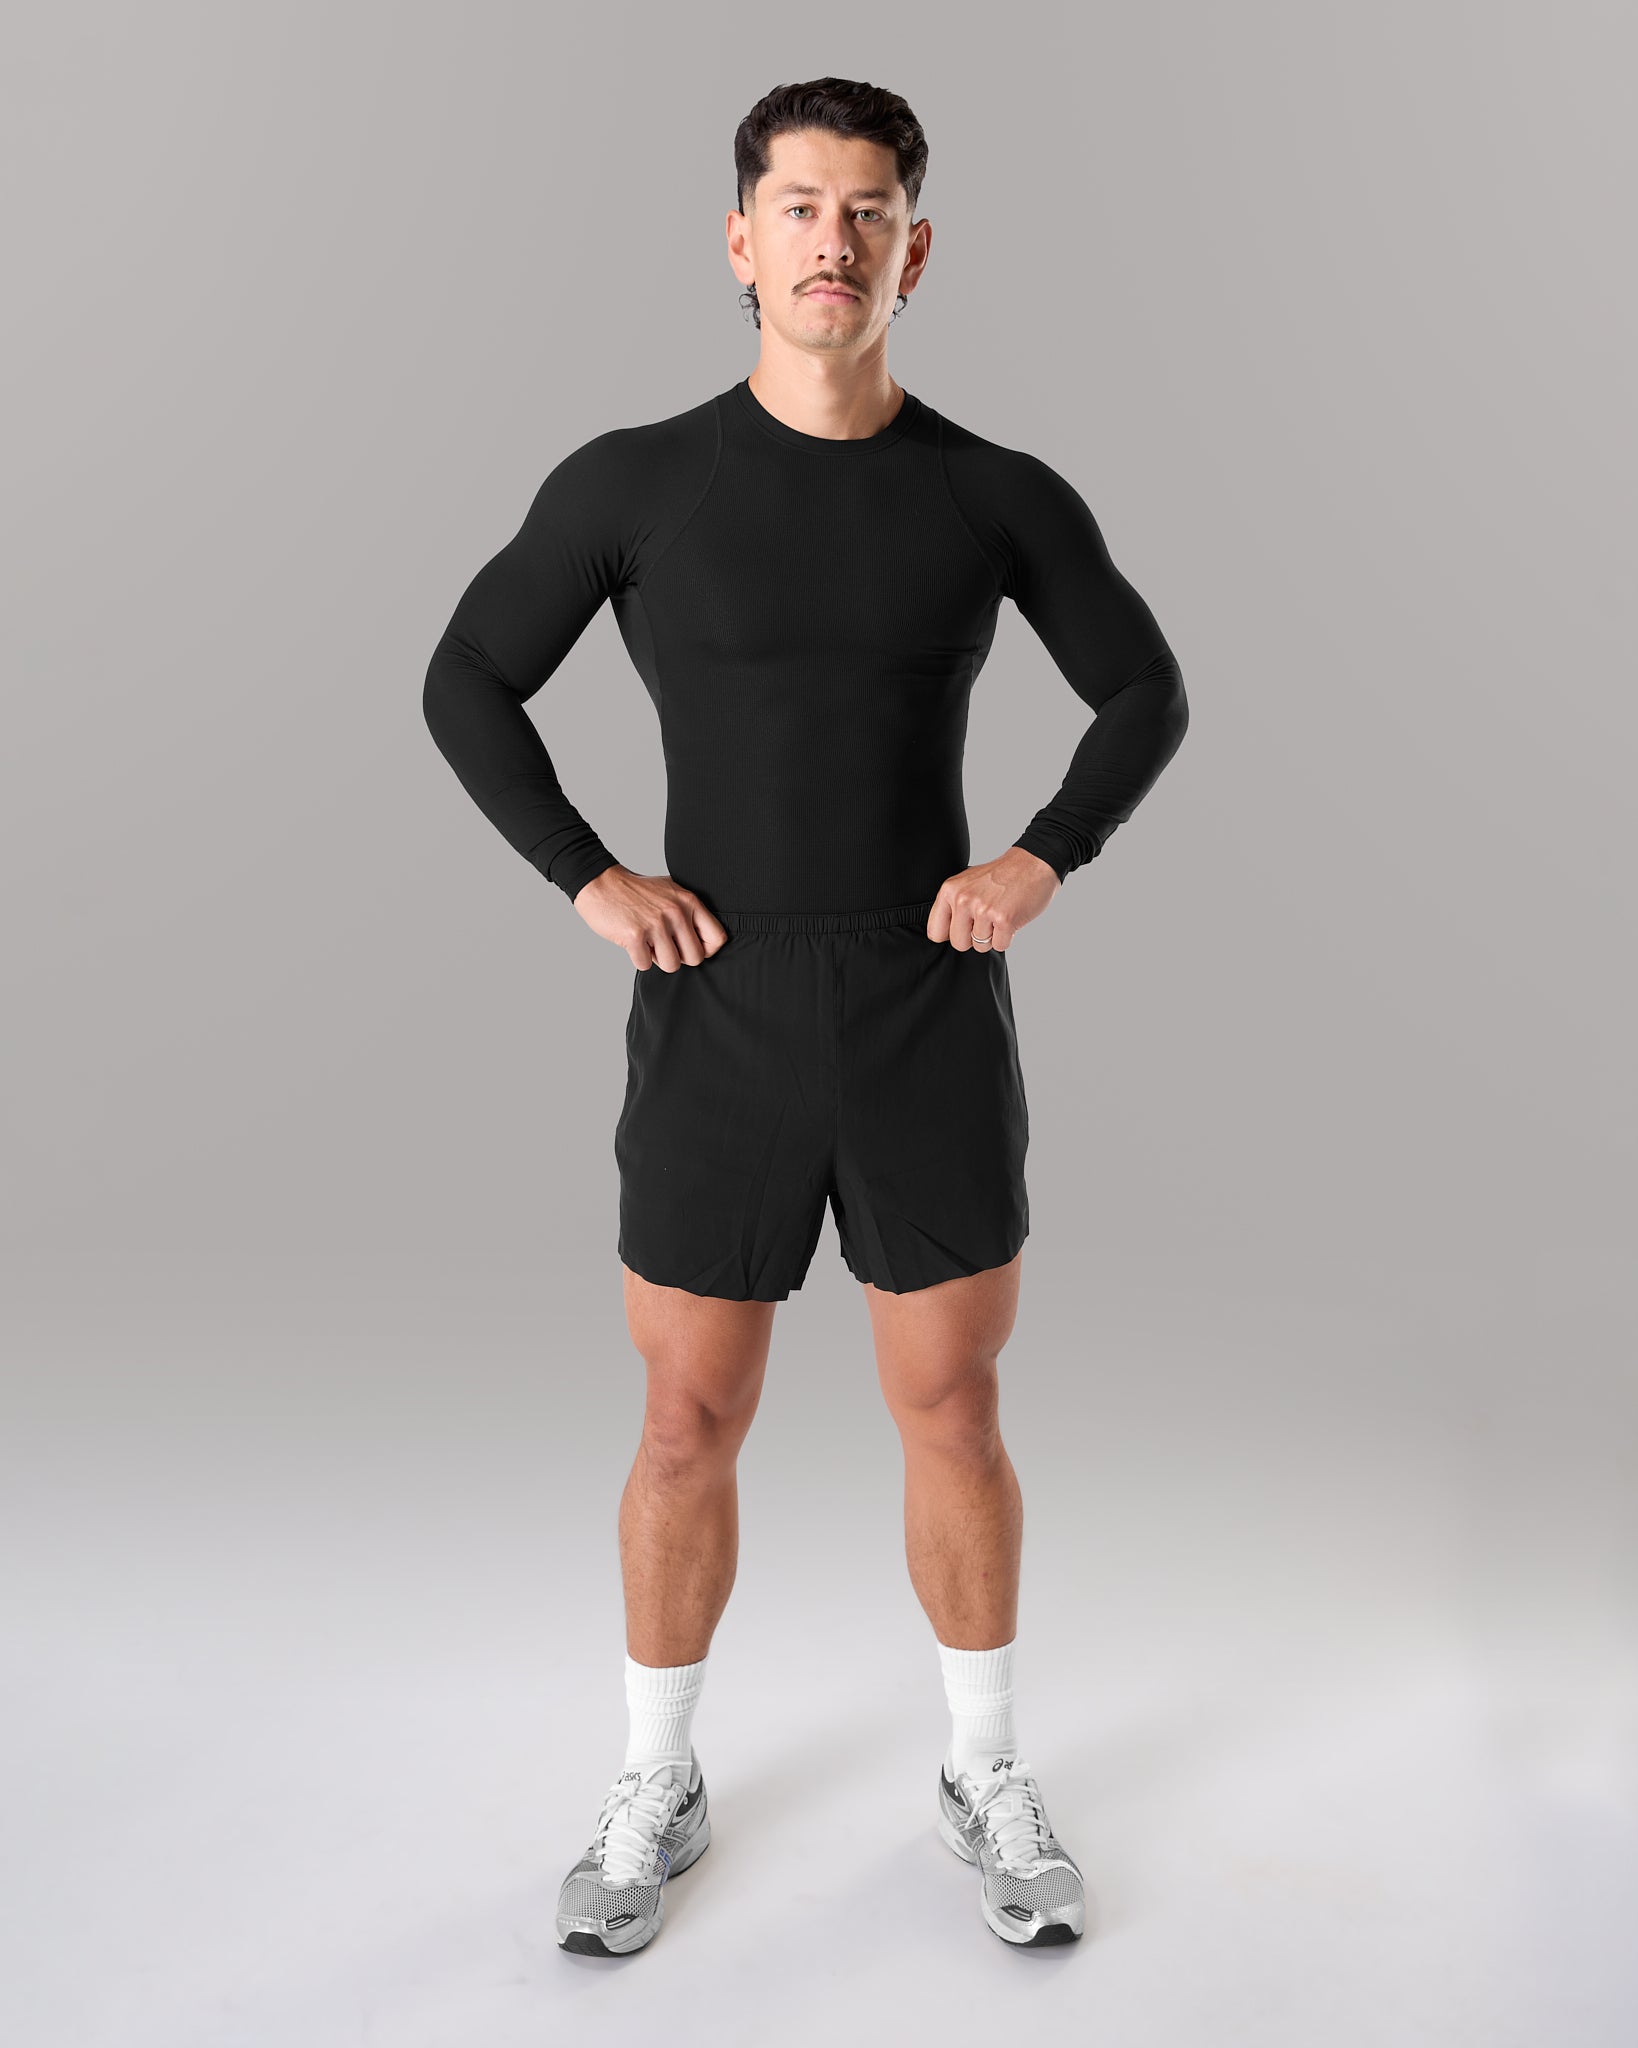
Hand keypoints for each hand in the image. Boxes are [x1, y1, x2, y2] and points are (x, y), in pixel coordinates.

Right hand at [573, 866, 728, 970]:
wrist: (600, 882)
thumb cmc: (636, 892)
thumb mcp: (671, 892)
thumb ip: (689, 912)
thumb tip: (709, 942)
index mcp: (689, 901)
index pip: (717, 938)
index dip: (705, 949)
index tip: (689, 946)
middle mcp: (676, 912)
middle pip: (695, 958)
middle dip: (679, 957)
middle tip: (663, 945)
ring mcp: (656, 924)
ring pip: (671, 965)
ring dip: (657, 959)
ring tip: (647, 941)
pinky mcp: (635, 935)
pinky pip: (645, 965)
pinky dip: (637, 958)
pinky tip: (632, 941)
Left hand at [926, 847, 1059, 950]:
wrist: (1033, 863)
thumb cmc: (1001, 875)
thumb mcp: (967, 882)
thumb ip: (952, 904)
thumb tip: (940, 934)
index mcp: (949, 891)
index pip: (935, 932)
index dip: (951, 934)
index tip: (963, 927)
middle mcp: (963, 899)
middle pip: (958, 944)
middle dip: (973, 939)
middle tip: (986, 921)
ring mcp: (983, 910)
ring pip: (980, 946)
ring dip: (992, 936)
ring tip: (999, 915)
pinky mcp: (1004, 919)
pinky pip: (999, 946)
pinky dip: (1007, 937)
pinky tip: (1011, 918)